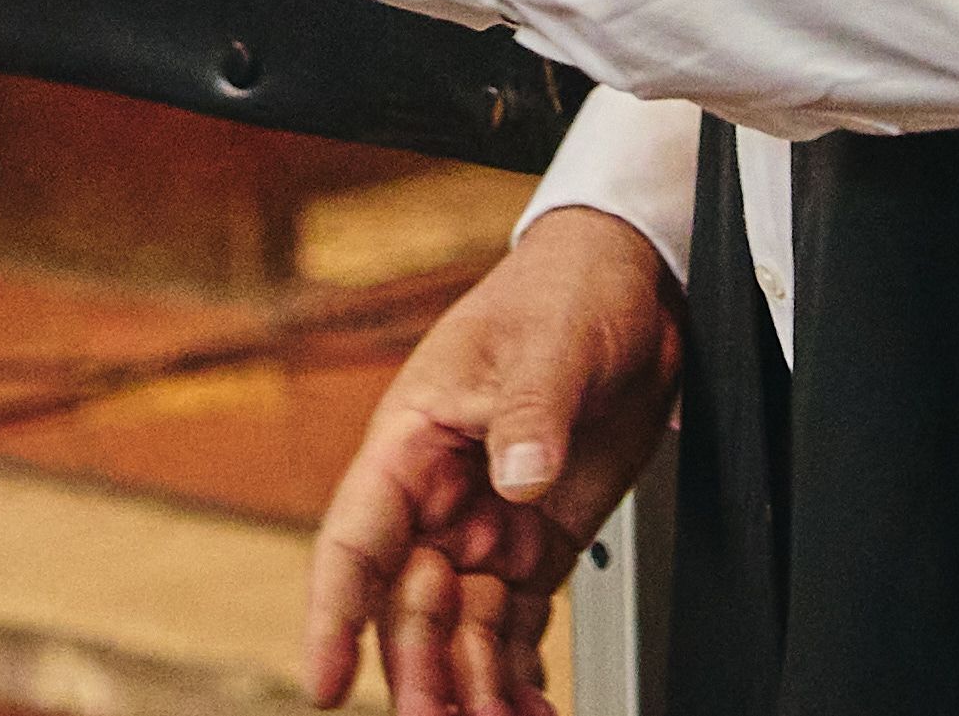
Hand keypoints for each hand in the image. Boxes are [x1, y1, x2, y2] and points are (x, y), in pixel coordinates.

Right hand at [305, 210, 682, 711]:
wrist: (633, 286)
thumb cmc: (563, 290)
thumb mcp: (548, 343)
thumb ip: (531, 412)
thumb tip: (517, 476)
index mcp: (412, 441)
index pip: (357, 541)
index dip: (333, 615)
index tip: (326, 681)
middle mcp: (439, 494)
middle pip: (410, 607)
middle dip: (423, 674)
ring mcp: (487, 524)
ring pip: (462, 631)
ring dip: (473, 689)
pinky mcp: (536, 543)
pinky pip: (518, 628)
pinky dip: (520, 678)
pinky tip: (529, 714)